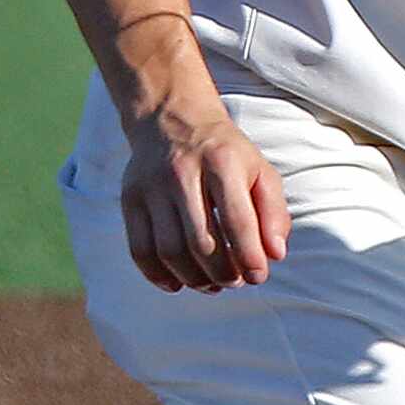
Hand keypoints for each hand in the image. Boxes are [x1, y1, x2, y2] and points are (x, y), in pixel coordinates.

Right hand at [118, 102, 289, 293]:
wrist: (172, 120)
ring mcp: (152, 186)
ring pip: (169, 250)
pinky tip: (177, 283)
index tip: (259, 275)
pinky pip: (139, 248)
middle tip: (236, 281)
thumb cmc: (225, 154)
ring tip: (212, 284)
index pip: (238, 221)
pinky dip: (156, 275)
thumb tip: (275, 255)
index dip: (250, 256)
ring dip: (193, 278)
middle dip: (222, 272)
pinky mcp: (130, 199)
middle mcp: (183, 173)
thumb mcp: (259, 170)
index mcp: (222, 162)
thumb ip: (274, 211)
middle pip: (201, 241)